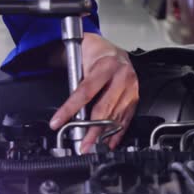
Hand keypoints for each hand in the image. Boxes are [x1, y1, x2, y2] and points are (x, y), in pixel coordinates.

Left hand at [49, 33, 138, 152]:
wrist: (111, 48)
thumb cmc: (94, 51)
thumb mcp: (79, 55)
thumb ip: (74, 78)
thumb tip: (67, 105)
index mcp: (107, 65)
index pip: (85, 91)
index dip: (70, 109)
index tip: (58, 122)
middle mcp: (122, 76)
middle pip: (104, 108)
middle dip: (91, 130)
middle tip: (82, 144)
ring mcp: (131, 88)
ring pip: (116, 116)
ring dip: (104, 134)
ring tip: (93, 145)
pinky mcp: (135, 96)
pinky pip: (127, 117)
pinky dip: (118, 131)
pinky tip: (110, 141)